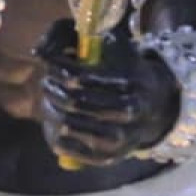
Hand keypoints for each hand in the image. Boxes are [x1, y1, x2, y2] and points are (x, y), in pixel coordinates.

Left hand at [34, 20, 177, 166]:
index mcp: (131, 83)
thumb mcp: (113, 45)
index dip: (58, 69)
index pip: (80, 78)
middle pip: (73, 102)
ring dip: (51, 109)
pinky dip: (53, 132)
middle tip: (47, 81)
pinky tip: (54, 119)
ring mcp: (119, 139)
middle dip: (53, 88)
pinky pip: (67, 148)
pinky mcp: (107, 158)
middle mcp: (129, 113)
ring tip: (49, 98)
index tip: (50, 64)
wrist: (156, 107)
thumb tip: (39, 52)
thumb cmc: (126, 70)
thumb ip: (80, 38)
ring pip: (68, 125)